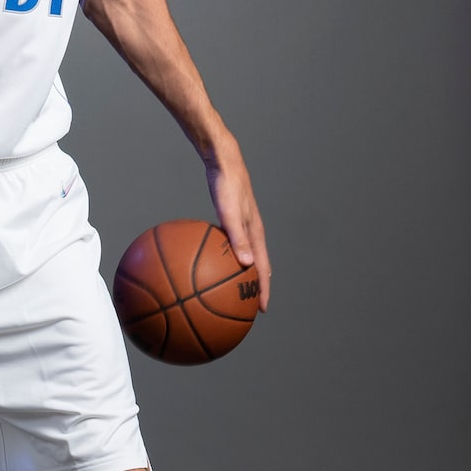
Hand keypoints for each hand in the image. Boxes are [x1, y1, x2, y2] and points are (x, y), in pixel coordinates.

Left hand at [204, 138, 270, 312]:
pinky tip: (206, 266)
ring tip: (230, 293)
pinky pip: (228, 247)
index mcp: (256, 233)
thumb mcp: (230, 213)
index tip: (262, 310)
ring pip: (243, 258)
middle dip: (254, 288)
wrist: (223, 161)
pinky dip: (223, 260)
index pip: (264, 268)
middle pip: (257, 267)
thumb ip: (238, 238)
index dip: (264, 290)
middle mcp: (252, 232)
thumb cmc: (227, 185)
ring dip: (240, 276)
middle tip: (248, 308)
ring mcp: (241, 227)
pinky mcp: (229, 221)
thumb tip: (247, 265)